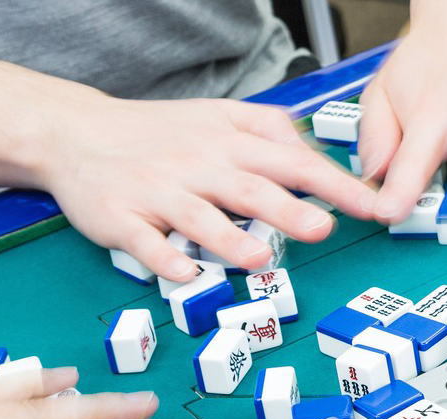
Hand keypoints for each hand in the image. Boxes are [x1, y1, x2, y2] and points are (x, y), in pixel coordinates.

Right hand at [40, 96, 378, 280]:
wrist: (74, 132)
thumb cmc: (159, 133)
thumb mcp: (218, 116)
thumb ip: (270, 130)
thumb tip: (318, 154)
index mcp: (227, 142)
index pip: (290, 160)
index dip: (332, 183)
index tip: (372, 205)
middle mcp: (197, 166)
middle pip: (249, 187)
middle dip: (288, 208)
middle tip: (324, 228)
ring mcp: (158, 193)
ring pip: (198, 217)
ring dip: (228, 239)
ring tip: (258, 258)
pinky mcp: (122, 219)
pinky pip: (145, 242)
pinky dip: (163, 258)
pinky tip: (185, 274)